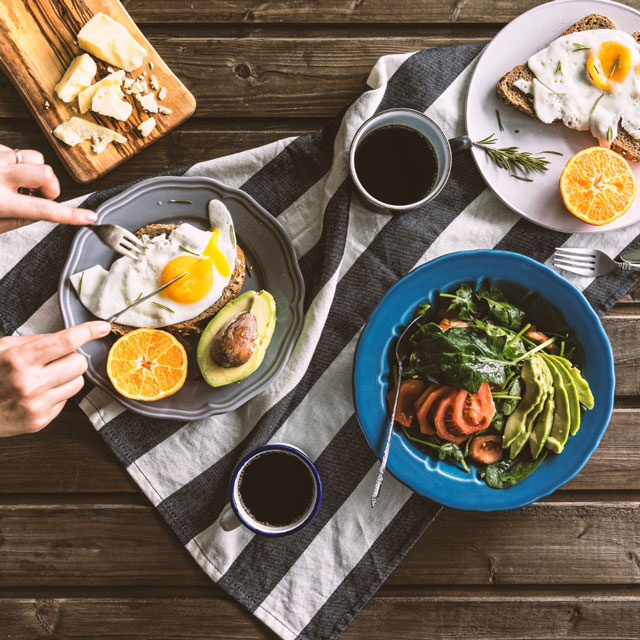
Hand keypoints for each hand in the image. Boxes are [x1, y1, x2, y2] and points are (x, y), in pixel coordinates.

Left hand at [0, 144, 95, 232]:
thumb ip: (21, 218)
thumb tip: (44, 212)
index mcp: (0, 201)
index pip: (44, 209)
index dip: (71, 214)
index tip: (89, 217)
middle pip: (46, 173)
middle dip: (51, 185)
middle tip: (41, 194)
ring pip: (35, 157)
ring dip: (35, 171)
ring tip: (20, 181)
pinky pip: (18, 150)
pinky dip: (19, 163)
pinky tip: (6, 171)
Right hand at [0, 321, 110, 436]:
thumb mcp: (3, 349)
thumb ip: (36, 341)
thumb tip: (70, 337)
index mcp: (20, 359)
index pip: (65, 342)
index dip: (88, 331)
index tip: (102, 327)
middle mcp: (30, 383)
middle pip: (79, 363)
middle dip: (71, 358)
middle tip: (54, 360)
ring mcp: (36, 405)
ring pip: (78, 383)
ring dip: (67, 377)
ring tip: (44, 378)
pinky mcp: (40, 421)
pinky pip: (67, 400)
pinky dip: (57, 394)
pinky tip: (37, 394)